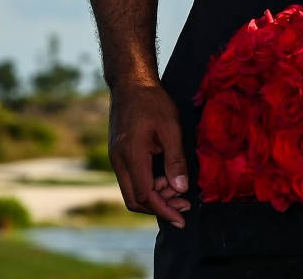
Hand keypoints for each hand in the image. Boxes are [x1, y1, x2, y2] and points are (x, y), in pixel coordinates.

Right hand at [109, 81, 189, 225]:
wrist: (130, 84)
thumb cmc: (152, 102)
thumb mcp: (171, 128)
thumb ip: (175, 159)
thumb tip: (180, 189)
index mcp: (130, 155)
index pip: (146, 195)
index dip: (164, 209)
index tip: (182, 218)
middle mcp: (118, 161)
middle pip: (135, 199)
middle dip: (161, 207)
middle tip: (185, 206)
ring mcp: (116, 159)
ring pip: (133, 191)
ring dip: (156, 197)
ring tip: (180, 192)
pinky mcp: (119, 155)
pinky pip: (132, 179)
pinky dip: (149, 186)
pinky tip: (167, 181)